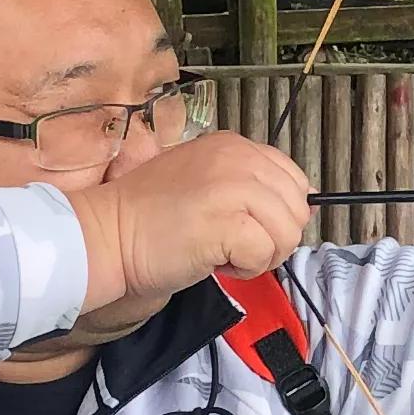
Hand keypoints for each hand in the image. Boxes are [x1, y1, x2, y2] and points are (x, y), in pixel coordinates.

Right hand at [66, 130, 312, 317]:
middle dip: (274, 238)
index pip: (294, 179)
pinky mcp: (226, 222)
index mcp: (234, 146)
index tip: (246, 226)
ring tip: (223, 252)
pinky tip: (215, 262)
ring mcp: (232, 188)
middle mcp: (238, 158)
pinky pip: (264, 253)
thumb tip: (305, 204)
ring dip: (261, 255)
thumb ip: (251, 186)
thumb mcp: (207, 184)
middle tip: (234, 245)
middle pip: (297, 208)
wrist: (108, 236)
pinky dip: (245, 268)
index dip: (279, 214)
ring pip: (287, 232)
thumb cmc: (151, 219)